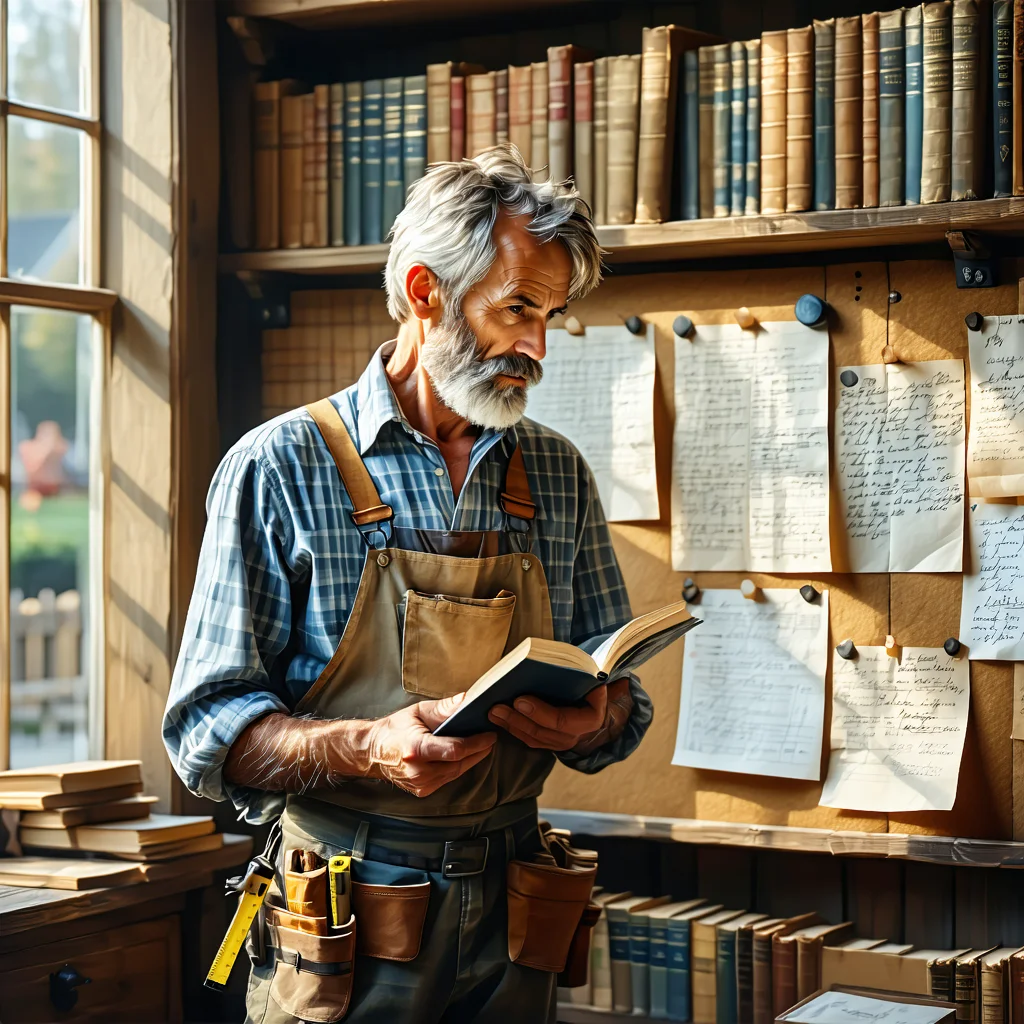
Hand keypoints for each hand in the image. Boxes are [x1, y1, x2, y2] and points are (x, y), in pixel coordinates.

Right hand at [363, 693, 496, 797]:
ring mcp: (420, 784)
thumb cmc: (394, 729)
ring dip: (471, 760)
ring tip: (481, 745)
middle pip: (459, 763)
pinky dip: (458, 767)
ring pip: (456, 773)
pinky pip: (448, 778)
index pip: (455, 750)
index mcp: (416, 749)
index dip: (476, 743)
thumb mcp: (418, 711)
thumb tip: (467, 700)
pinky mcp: (423, 791)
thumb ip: (444, 708)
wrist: (372, 752)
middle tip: (490, 738)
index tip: (490, 735)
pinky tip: (463, 756)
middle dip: (478, 751)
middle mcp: (419, 771)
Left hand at [487, 678, 631, 751]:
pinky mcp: (551, 742)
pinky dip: (513, 729)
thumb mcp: (590, 676)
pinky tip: (499, 719)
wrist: (595, 698)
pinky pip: (530, 740)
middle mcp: (577, 735)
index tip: (519, 700)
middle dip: (517, 720)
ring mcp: (563, 742)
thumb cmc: (590, 682)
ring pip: (534, 739)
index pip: (562, 720)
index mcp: (591, 718)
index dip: (540, 713)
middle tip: (496, 707)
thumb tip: (555, 667)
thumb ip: (581, 675)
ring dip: (511, 726)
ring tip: (492, 712)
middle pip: (543, 732)